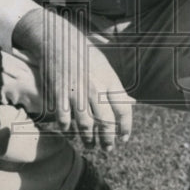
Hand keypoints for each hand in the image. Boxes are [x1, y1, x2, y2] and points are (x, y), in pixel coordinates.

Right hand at [12, 8, 132, 150]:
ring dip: (88, 140)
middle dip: (108, 140)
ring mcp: (76, 92)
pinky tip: (69, 134)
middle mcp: (95, 88)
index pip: (123, 110)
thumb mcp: (105, 67)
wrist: (58, 40)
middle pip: (106, 123)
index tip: (124, 138)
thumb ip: (115, 87)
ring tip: (89, 145)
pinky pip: (64, 121)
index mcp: (109, 80)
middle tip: (107, 149)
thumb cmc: (84, 54)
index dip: (126, 128)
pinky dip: (67, 131)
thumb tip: (131, 103)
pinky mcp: (58, 94)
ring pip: (85, 126)